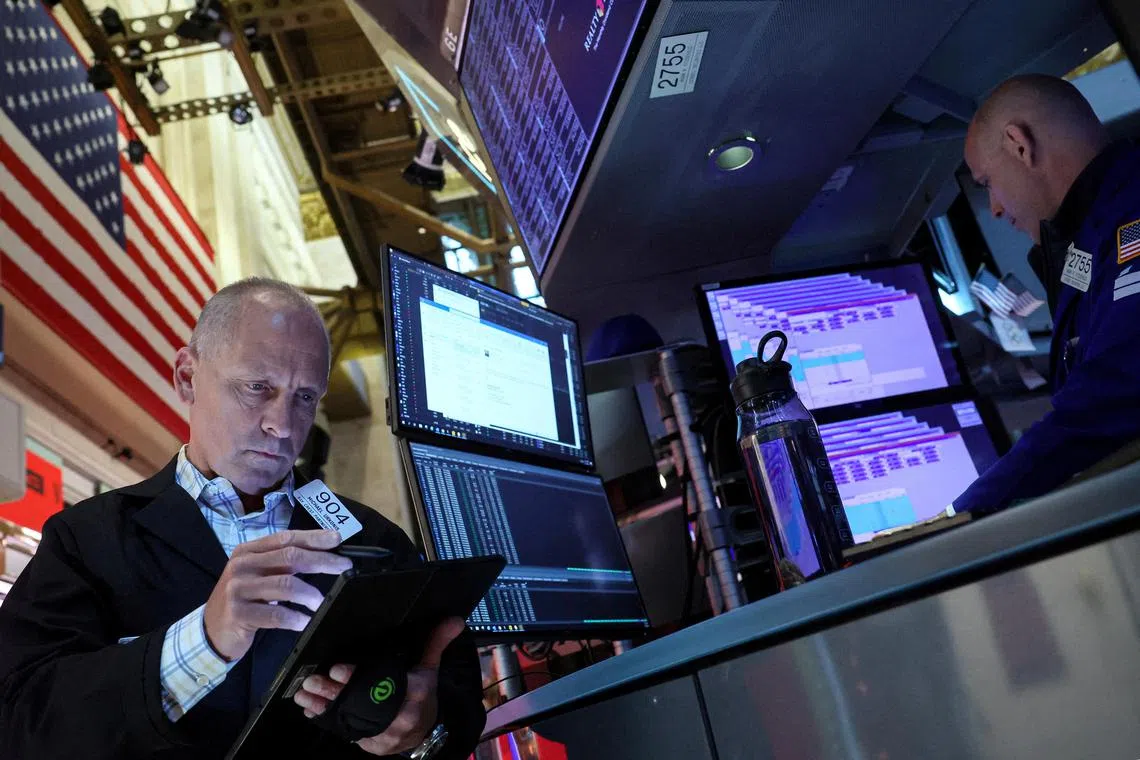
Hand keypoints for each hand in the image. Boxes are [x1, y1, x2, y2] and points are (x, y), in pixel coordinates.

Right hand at [203, 529, 351, 661]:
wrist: (211, 630)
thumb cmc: (243, 599)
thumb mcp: (258, 575)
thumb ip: (282, 563)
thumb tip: (323, 555)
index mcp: (248, 551)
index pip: (286, 538)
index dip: (313, 537)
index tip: (337, 539)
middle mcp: (242, 565)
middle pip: (290, 557)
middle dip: (321, 561)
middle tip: (344, 566)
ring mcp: (238, 589)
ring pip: (285, 585)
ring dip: (310, 594)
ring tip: (320, 602)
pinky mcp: (239, 614)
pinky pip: (275, 615)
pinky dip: (295, 618)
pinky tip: (305, 621)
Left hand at [293, 617, 465, 755]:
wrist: (427, 731)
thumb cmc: (424, 695)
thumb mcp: (430, 668)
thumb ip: (436, 642)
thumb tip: (454, 619)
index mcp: (414, 693)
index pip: (383, 685)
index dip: (357, 678)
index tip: (337, 669)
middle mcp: (400, 716)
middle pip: (361, 704)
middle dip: (333, 692)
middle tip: (312, 680)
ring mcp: (386, 734)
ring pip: (350, 720)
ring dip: (324, 707)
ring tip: (303, 695)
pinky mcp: (373, 745)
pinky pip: (348, 733)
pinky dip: (328, 721)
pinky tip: (312, 711)